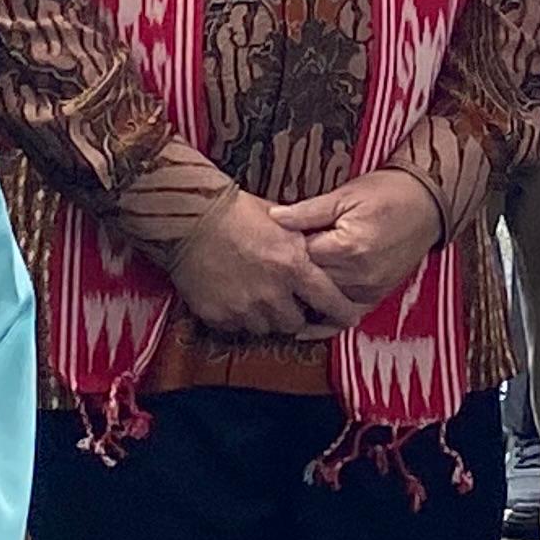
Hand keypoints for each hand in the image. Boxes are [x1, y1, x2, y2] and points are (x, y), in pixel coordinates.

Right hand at [165, 185, 364, 340]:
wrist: (191, 216)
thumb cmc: (238, 211)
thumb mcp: (282, 221)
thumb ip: (302, 245)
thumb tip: (321, 258)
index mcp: (293, 266)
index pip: (330, 301)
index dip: (342, 313)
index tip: (348, 317)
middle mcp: (272, 293)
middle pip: (296, 323)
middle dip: (295, 314)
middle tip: (287, 299)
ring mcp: (244, 308)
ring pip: (266, 329)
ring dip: (266, 317)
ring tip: (257, 294)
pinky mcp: (219, 316)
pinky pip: (237, 328)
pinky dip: (239, 317)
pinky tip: (234, 295)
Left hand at [278, 168, 443, 314]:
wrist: (427, 203)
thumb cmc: (388, 193)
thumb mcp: (345, 195)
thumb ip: (308, 211)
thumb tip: (274, 216)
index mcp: (348, 246)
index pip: (300, 258)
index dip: (283, 250)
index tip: (270, 243)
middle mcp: (359, 275)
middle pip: (310, 284)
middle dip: (290, 276)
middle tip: (270, 267)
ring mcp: (369, 290)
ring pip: (324, 304)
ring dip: (304, 299)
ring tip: (279, 294)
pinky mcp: (376, 296)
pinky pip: (346, 316)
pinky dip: (325, 321)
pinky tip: (305, 326)